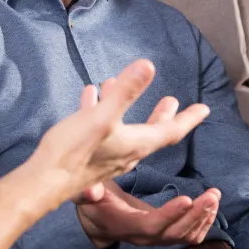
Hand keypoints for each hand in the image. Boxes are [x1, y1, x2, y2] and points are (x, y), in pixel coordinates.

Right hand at [27, 60, 210, 203]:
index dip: (189, 118)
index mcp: (136, 143)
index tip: (205, 109)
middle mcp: (127, 153)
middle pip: (152, 132)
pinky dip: (101, 112)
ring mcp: (108, 157)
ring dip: (128, 109)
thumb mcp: (102, 117)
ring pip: (125, 129)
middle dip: (162, 114)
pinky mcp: (90, 158)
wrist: (43, 183)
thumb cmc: (74, 151)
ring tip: (119, 86)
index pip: (171, 131)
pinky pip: (102, 131)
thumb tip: (148, 65)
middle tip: (173, 101)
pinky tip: (88, 97)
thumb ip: (126, 92)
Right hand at [75, 145, 220, 248]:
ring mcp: (157, 238)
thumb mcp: (83, 195)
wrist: (99, 219)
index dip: (170, 215)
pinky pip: (189, 235)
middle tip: (212, 194)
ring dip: (204, 216)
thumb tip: (92, 190)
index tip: (187, 199)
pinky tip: (210, 203)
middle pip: (175, 233)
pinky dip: (204, 221)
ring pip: (186, 236)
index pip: (150, 226)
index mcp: (125, 225)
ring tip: (214, 195)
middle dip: (196, 215)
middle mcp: (144, 237)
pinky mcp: (166, 234)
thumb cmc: (93, 203)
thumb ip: (86, 192)